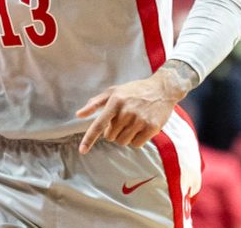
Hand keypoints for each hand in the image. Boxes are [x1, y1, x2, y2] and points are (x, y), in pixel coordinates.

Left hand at [75, 61, 196, 153]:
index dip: (89, 139)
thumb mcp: (114, 91)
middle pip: (111, 137)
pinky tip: (140, 128)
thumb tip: (78, 115)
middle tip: (122, 120)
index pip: (99, 124)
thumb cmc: (134, 91)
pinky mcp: (151, 128)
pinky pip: (136, 144)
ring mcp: (140, 120)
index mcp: (115, 102)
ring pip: (123, 142)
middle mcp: (126, 111)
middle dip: (114, 131)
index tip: (82, 151)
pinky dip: (136, 140)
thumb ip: (95, 103)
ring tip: (132, 123)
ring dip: (125, 136)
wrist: (162, 89)